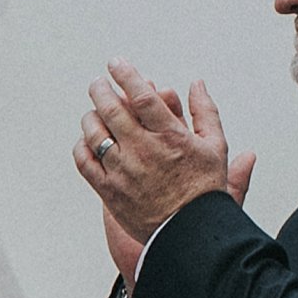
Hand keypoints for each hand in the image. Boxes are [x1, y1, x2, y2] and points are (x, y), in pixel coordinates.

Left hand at [74, 62, 254, 270]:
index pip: (141, 96)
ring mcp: (123, 171)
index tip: (116, 63)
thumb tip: (197, 83)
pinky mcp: (109, 191)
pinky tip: (87, 141)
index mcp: (170, 137)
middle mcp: (143, 151)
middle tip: (98, 83)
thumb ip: (205, 112)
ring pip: (94, 132)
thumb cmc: (205, 190)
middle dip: (100, 89)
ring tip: (93, 111)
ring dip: (90, 116)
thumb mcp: (215, 146)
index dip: (125, 74)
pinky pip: (84, 161)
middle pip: (111, 109)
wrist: (191, 234)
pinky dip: (81, 146)